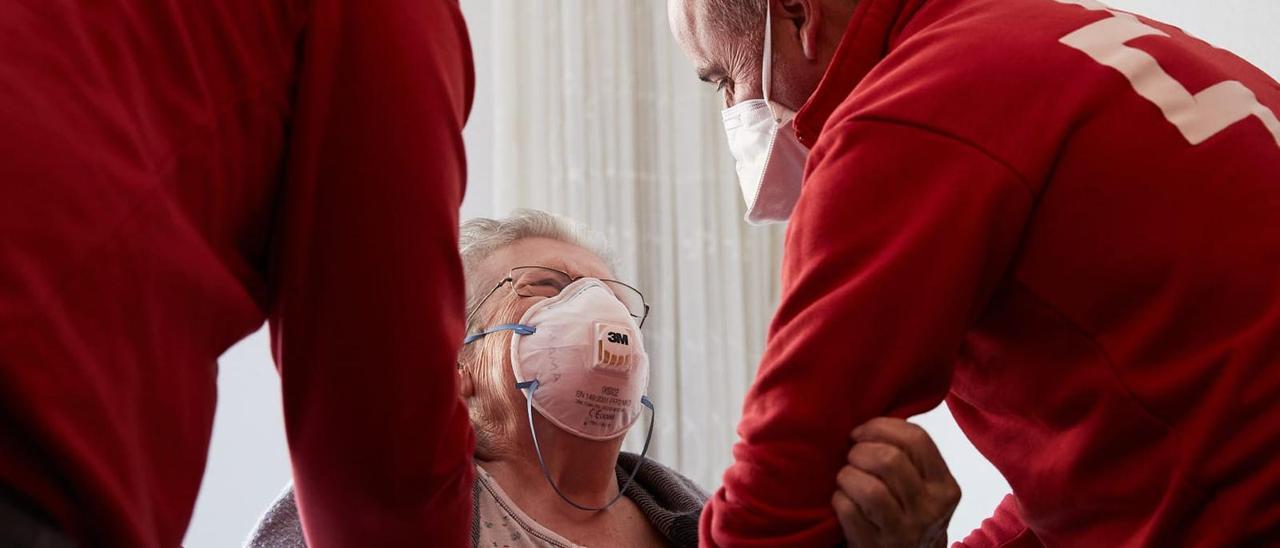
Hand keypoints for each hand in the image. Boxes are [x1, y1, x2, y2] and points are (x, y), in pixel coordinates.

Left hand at [832, 418, 960, 547]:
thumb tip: (877, 413)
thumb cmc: (906, 514)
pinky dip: (838, 499)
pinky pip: (848, 510)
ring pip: (869, 487)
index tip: (860, 431)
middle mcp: (931, 510)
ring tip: (845, 478)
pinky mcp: (876, 546)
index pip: (917, 439)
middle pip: (889, 460)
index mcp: (946, 487)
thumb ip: (910, 457)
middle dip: (860, 451)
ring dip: (847, 475)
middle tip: (851, 456)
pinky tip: (841, 499)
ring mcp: (906, 532)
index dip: (881, 426)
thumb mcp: (923, 488)